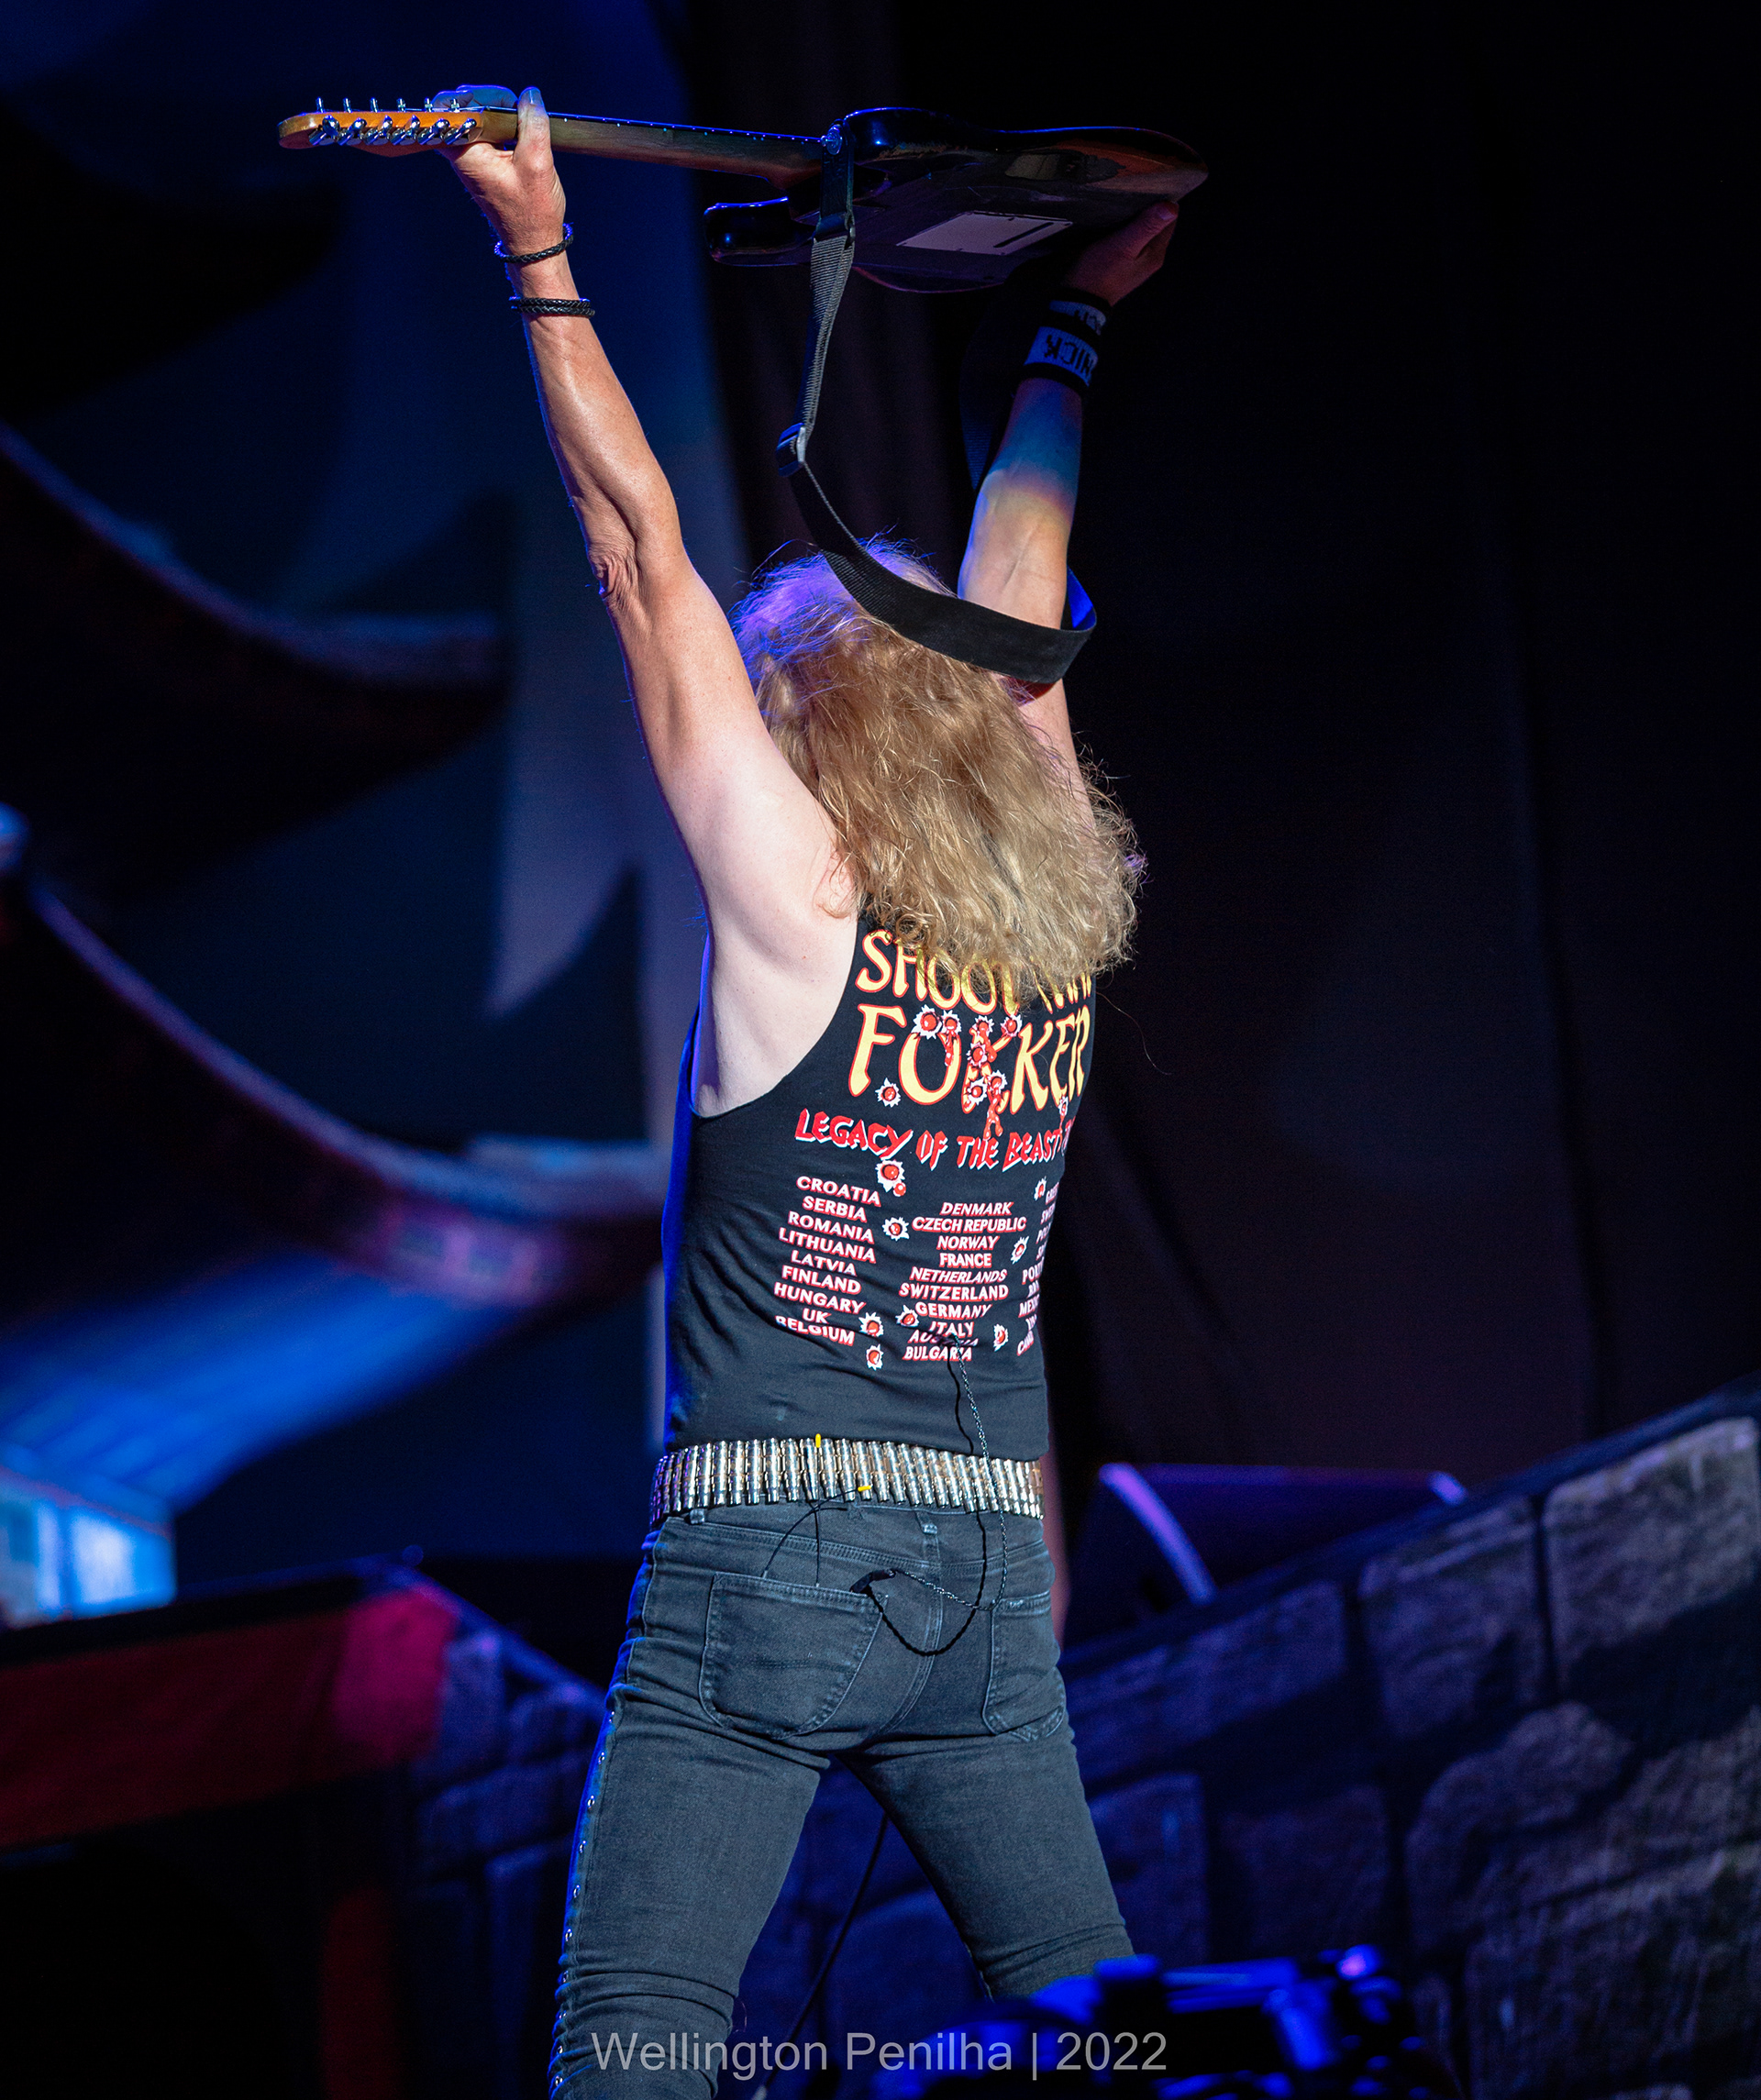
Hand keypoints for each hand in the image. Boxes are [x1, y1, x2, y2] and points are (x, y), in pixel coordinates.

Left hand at [440, 85, 568, 256]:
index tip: (504, 101)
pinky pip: (486, 132)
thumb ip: (532, 122)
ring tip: (520, 118)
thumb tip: (530, 94)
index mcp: (466, 154)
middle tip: (515, 107)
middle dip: (489, 99)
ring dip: (498, 112)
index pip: (453, 107)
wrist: (534, 244)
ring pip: (475, 119)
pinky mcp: (483, 164)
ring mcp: (471, 159)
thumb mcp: (538, 161)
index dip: (477, 95)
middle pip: (463, 108)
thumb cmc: (532, 211)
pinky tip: (519, 131)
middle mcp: (462, 155)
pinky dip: (502, 125)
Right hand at [1062, 200, 1178, 305]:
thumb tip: (1172, 207)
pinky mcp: (1123, 265)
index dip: (1162, 201)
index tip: (1149, 187)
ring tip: (1124, 203)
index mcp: (1156, 254)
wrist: (1078, 301)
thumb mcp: (1123, 245)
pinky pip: (1130, 241)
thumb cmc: (1099, 273)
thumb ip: (1146, 226)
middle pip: (1157, 226)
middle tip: (1134, 191)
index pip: (1170, 220)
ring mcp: (1137, 264)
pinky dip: (1126, 230)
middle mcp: (1151, 259)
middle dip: (1149, 208)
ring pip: (1143, 233)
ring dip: (1136, 219)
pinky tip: (1114, 223)